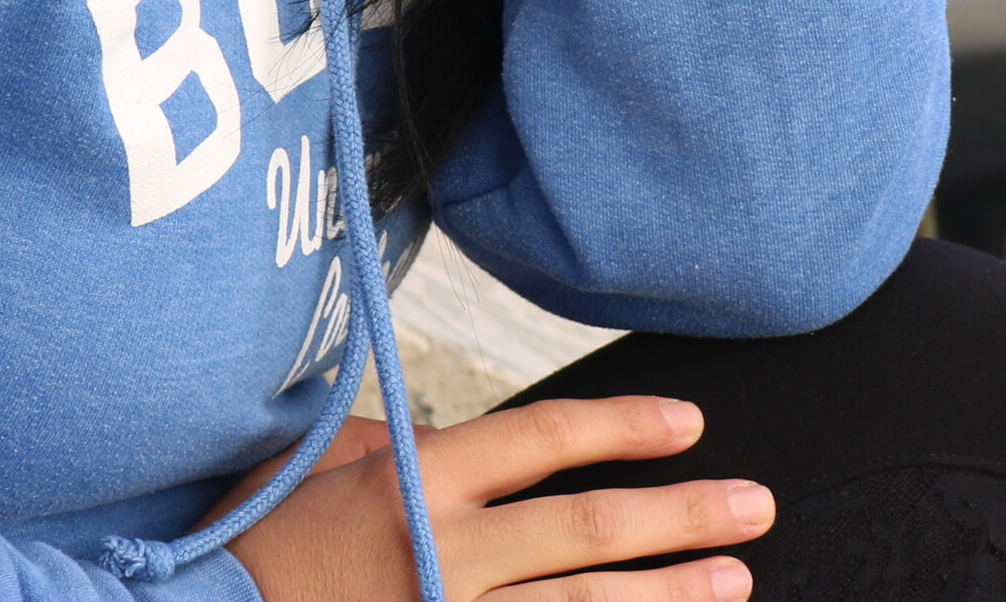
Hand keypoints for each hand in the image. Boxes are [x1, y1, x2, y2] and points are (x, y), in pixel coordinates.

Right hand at [221, 394, 771, 601]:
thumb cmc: (250, 549)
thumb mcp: (313, 471)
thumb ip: (392, 449)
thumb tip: (456, 437)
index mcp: (415, 481)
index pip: (545, 437)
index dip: (625, 424)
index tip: (688, 421)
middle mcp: (445, 554)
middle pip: (590, 527)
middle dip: (685, 516)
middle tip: (755, 506)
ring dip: (667, 596)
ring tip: (734, 584)